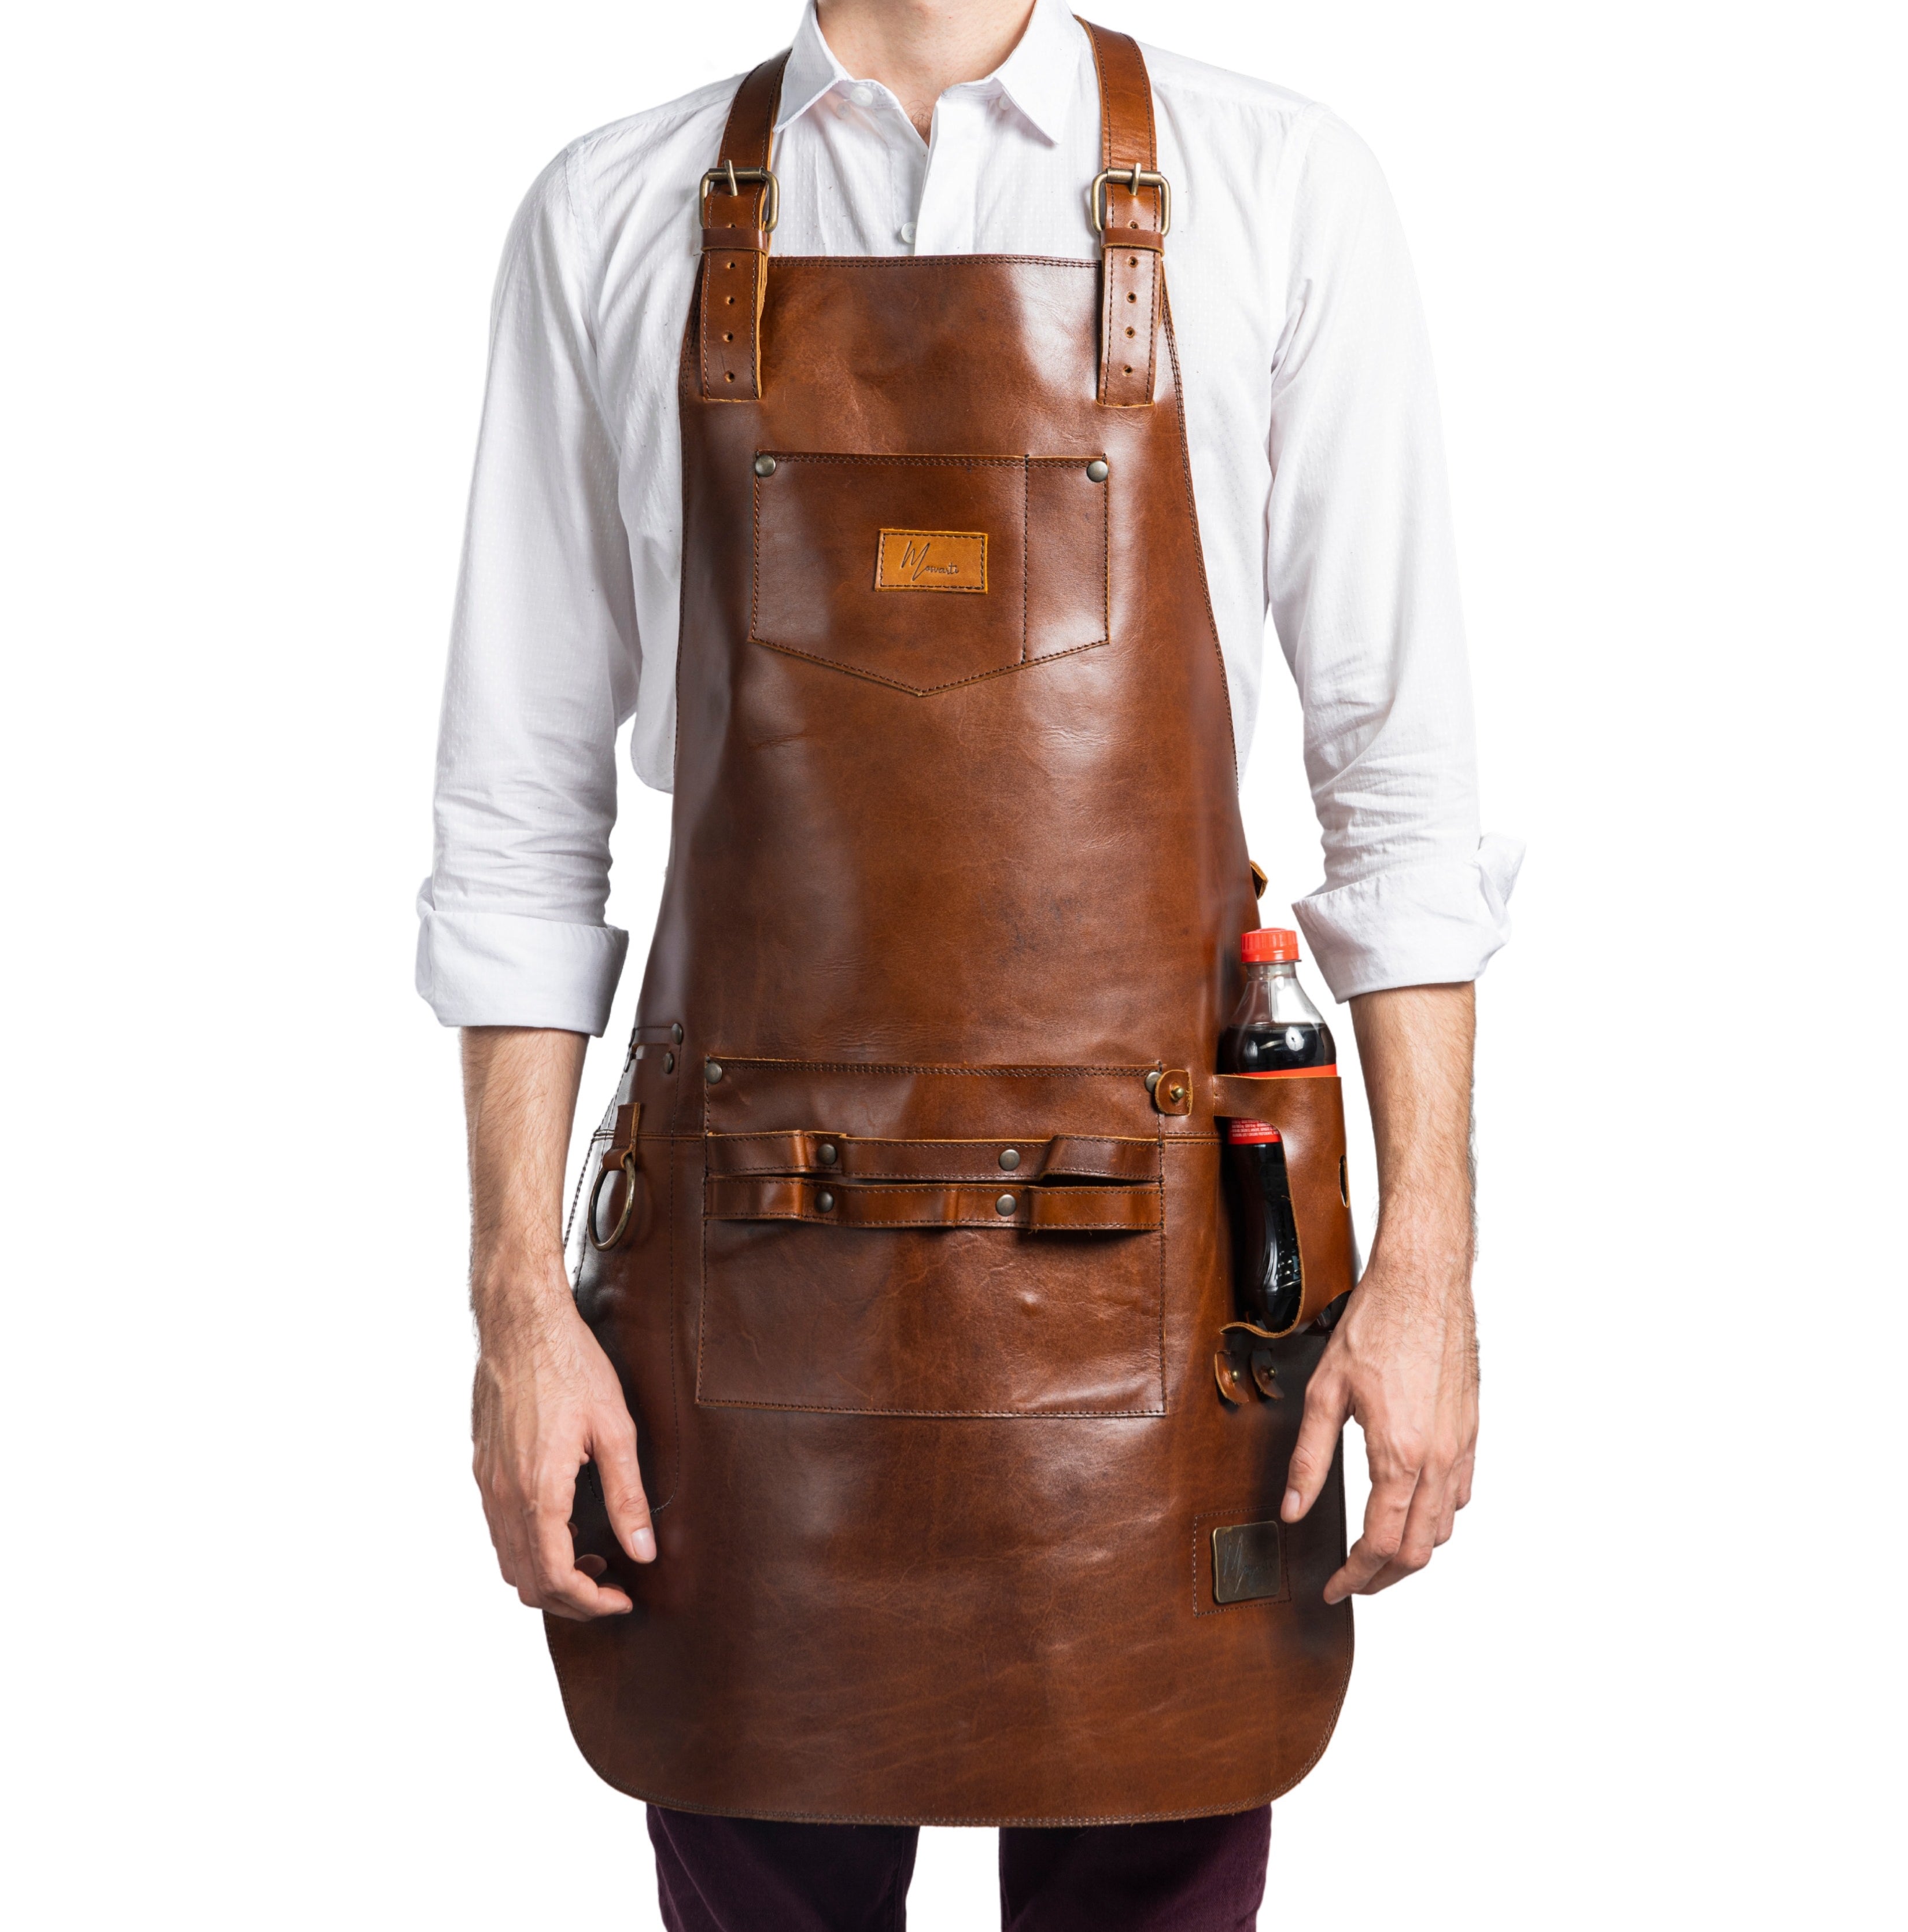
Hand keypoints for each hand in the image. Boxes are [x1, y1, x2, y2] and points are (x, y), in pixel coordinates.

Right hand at [470, 1267, 655, 1619]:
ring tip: (592, 1553)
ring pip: (508, 1560)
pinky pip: (499, 1529)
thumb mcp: (615, 1428)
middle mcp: (503, 1495)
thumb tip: (644, 1553)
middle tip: (610, 1584)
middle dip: (570, 1598)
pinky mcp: (482, 1467)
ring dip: (547, 1573)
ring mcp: (487, 1483)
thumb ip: (627, 1495)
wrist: (520, 1321)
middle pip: (526, 1582)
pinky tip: (566, 1522)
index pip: (555, 1579)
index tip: (622, 1598)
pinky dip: (530, 1545)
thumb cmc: (572, 1366)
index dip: (590, 1602)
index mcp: (538, 1491)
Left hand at [1280, 1241, 1477, 1602]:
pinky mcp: (1471, 1432)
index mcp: (1399, 1455)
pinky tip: (1412, 1509)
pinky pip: (1461, 1496)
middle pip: (1419, 1551)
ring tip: (1377, 1551)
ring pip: (1445, 1529)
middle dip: (1384, 1577)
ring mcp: (1461, 1448)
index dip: (1355, 1576)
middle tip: (1353, 1580)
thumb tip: (1293, 1510)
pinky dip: (1437, 1518)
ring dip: (1412, 1551)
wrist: (1424, 1283)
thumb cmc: (1376, 1326)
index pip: (1381, 1544)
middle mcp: (1438, 1460)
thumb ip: (1309, 1459)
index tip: (1335, 1587)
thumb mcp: (1324, 1392)